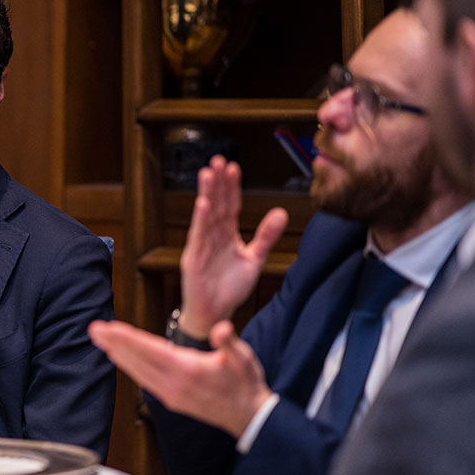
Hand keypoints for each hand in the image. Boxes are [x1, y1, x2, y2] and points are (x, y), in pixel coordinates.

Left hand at [88, 320, 271, 437]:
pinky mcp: (171, 400)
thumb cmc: (246, 383)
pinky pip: (144, 381)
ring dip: (117, 354)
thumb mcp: (244, 359)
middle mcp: (174, 384)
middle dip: (114, 343)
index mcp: (188, 370)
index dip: (127, 338)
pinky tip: (120, 359)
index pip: (150, 350)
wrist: (249, 417)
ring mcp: (170, 395)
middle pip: (137, 359)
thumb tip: (221, 329)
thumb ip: (230, 343)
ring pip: (137, 371)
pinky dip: (129, 368)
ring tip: (100, 340)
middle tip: (93, 328)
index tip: (108, 327)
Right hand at [179, 156, 287, 337]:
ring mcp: (200, 247)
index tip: (234, 167)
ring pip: (205, 216)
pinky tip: (202, 204)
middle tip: (218, 160)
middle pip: (215, 205)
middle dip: (217, 183)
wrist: (215, 314)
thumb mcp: (254, 259)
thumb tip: (281, 212)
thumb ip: (266, 236)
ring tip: (208, 173)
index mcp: (226, 235)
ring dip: (206, 194)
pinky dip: (200, 221)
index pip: (230, 206)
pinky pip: (198, 238)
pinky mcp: (193, 260)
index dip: (232, 187)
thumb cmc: (229, 289)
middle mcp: (212, 237)